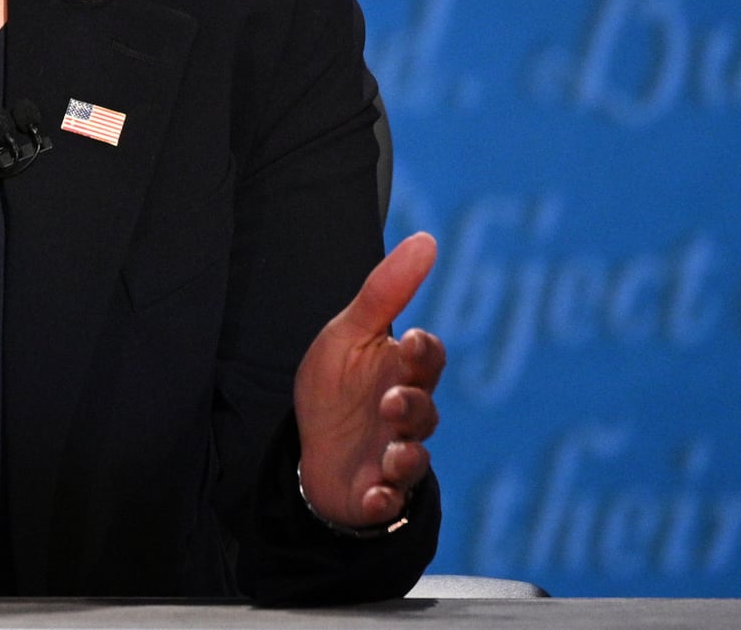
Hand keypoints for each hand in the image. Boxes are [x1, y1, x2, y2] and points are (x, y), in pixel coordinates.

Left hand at [293, 232, 445, 529]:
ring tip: (390, 453)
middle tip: (391, 402)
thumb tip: (427, 239)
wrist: (311, 448)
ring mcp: (394, 454)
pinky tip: (374, 495)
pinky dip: (385, 500)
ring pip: (414, 458)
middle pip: (425, 410)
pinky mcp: (377, 492)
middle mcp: (405, 414)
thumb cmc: (338, 384)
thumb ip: (386, 290)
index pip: (429, 358)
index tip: (413, 340)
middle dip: (412, 406)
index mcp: (400, 371)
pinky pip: (391, 501)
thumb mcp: (350, 332)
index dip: (425, 351)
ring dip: (406, 456)